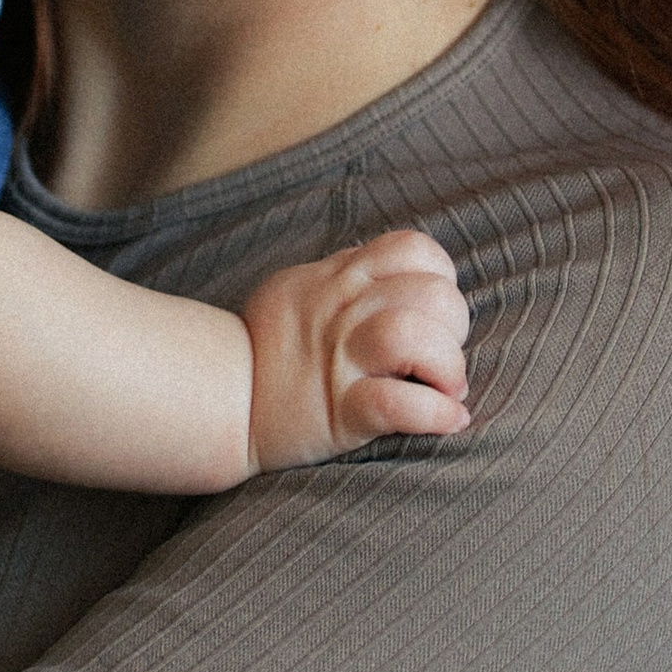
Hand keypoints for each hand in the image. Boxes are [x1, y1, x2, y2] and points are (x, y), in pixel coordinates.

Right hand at [242, 231, 471, 473]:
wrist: (217, 401)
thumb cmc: (266, 349)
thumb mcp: (300, 289)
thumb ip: (347, 276)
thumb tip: (397, 274)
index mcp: (339, 278)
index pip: (414, 250)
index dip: (440, 279)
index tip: (431, 313)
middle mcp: (342, 311)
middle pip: (431, 294)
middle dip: (454, 329)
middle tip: (438, 360)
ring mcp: (340, 361)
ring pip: (415, 337)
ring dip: (448, 367)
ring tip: (444, 389)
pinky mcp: (339, 413)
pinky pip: (398, 405)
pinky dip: (435, 415)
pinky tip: (447, 421)